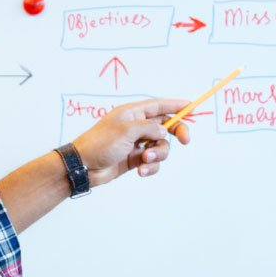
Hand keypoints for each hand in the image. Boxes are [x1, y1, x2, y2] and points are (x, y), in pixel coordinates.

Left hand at [68, 98, 193, 185]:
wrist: (83, 166)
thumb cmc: (100, 143)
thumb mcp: (127, 131)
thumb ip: (150, 128)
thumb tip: (164, 131)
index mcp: (132, 113)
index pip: (159, 106)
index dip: (176, 105)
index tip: (192, 107)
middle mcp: (136, 126)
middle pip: (165, 126)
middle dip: (176, 133)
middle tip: (186, 141)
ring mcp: (136, 143)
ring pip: (160, 147)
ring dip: (157, 154)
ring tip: (144, 159)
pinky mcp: (135, 159)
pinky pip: (152, 161)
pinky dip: (150, 166)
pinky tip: (141, 170)